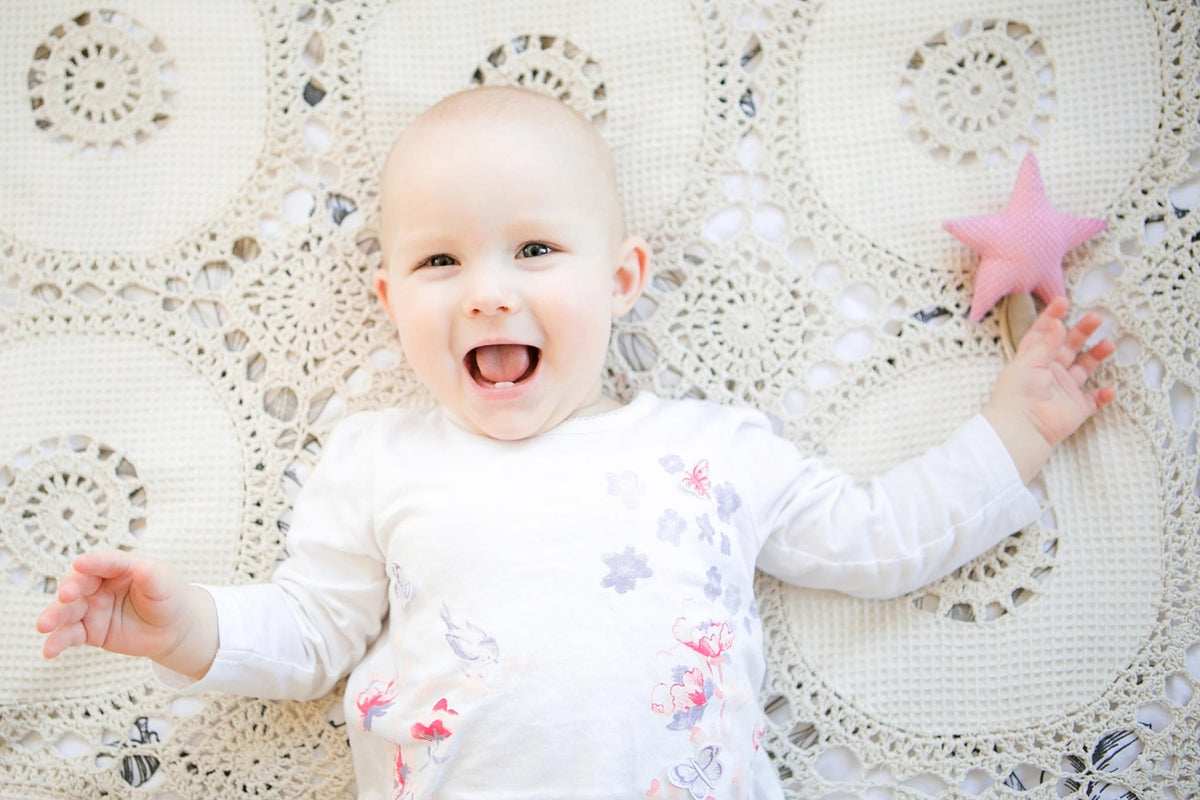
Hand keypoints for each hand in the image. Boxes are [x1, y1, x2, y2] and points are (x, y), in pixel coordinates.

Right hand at [36, 550, 216, 679]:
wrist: (172, 629)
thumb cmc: (169, 598)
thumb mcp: (166, 586)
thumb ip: (153, 578)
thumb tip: (142, 568)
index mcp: (121, 568)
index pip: (105, 563)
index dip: (93, 562)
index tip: (80, 563)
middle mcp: (101, 585)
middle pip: (79, 584)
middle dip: (69, 589)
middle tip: (66, 596)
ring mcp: (92, 608)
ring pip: (68, 610)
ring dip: (54, 617)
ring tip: (44, 626)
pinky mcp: (88, 630)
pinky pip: (70, 635)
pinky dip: (58, 642)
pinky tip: (49, 651)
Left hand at [984, 297, 1116, 481]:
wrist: (1023, 427)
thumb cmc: (1018, 394)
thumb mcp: (1030, 362)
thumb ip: (1047, 343)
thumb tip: (1057, 322)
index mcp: (1032, 360)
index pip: (1043, 334)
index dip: (1052, 317)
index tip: (1064, 301)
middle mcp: (1049, 372)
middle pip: (1068, 347)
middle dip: (1082, 332)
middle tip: (1096, 318)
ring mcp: (1063, 390)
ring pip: (1084, 369)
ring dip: (1097, 356)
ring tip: (1109, 344)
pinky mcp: (1075, 409)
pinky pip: (1094, 400)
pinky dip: (1103, 395)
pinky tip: (1109, 389)